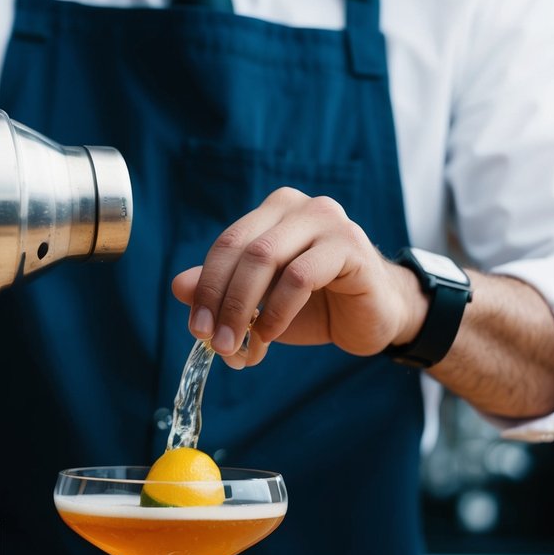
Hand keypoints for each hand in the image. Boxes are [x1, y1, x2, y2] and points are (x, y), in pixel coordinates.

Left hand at [171, 187, 427, 368]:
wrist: (375, 318)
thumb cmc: (316, 307)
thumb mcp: (260, 302)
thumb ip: (221, 289)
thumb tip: (179, 286)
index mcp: (273, 212)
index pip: (226, 244)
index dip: (206, 288)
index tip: (196, 328)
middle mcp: (299, 207)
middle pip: (241, 250)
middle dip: (220, 301)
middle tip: (214, 342)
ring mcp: (327, 221)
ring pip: (265, 259)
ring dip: (244, 309)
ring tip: (239, 346)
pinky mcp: (349, 246)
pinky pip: (299, 276)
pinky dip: (277, 311)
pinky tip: (271, 335)